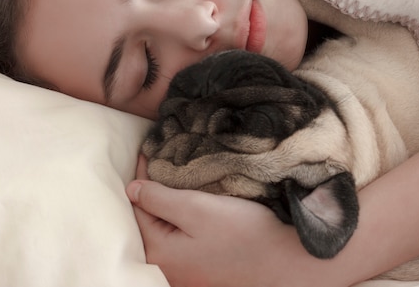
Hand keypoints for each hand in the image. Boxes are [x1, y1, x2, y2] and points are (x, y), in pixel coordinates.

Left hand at [126, 156, 334, 286]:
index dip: (143, 174)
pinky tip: (193, 201)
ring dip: (170, 202)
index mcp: (160, 253)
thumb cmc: (243, 234)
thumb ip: (158, 199)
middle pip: (152, 218)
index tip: (148, 149)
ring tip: (175, 175)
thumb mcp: (195, 209)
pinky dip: (184, 216)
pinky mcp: (206, 267)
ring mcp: (188, 270)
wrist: (288, 261)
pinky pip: (184, 237)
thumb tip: (130, 190)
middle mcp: (169, 266)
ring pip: (169, 227)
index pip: (139, 205)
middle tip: (160, 158)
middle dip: (154, 188)